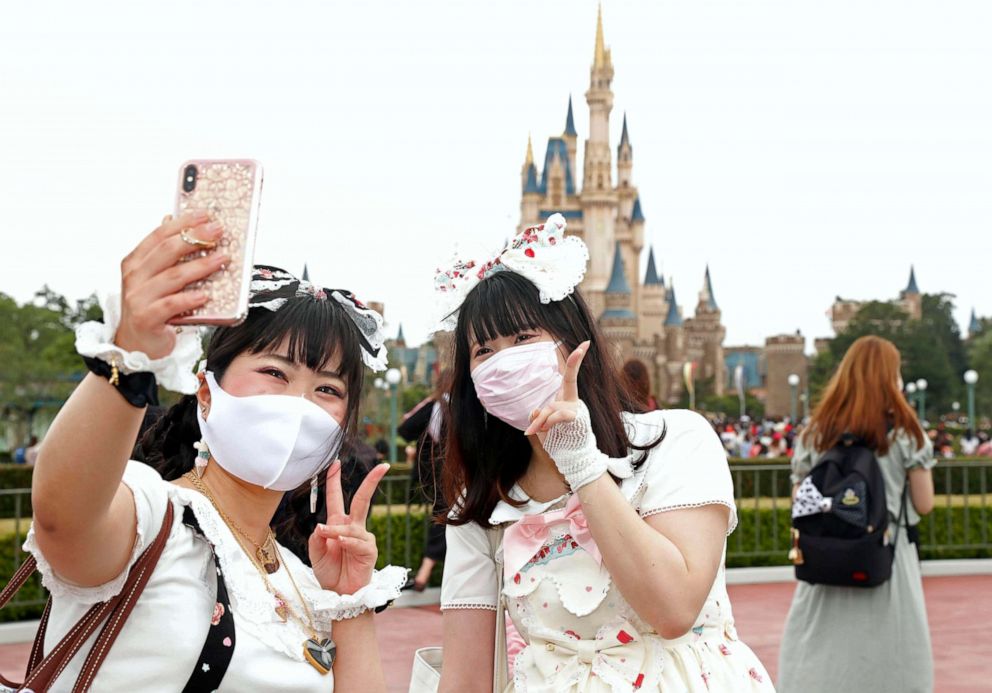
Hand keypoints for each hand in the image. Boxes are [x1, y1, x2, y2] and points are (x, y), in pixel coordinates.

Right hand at [114, 212, 228, 358]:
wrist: (136, 346)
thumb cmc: (152, 308)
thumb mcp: (156, 279)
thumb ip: (166, 255)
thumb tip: (174, 220)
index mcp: (136, 262)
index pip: (159, 235)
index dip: (183, 223)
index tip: (206, 214)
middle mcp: (134, 277)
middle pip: (166, 251)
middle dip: (195, 238)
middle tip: (218, 231)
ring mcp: (138, 298)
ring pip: (172, 277)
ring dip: (200, 266)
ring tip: (223, 259)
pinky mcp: (146, 318)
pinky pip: (171, 305)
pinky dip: (190, 298)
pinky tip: (206, 294)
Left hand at [309, 460, 389, 594]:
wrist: (339, 593)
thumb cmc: (329, 571)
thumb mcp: (315, 552)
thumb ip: (317, 537)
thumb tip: (322, 525)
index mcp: (338, 523)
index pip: (337, 497)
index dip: (335, 480)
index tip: (336, 463)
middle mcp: (353, 527)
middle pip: (362, 499)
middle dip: (372, 482)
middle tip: (383, 466)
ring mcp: (363, 537)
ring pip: (351, 526)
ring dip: (337, 530)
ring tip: (326, 536)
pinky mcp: (369, 550)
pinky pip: (358, 541)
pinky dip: (347, 541)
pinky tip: (341, 542)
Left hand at [523, 340, 589, 441]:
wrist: (572, 457)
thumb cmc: (557, 440)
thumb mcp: (542, 426)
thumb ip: (538, 416)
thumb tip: (535, 411)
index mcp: (565, 398)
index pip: (568, 375)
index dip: (575, 360)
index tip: (585, 343)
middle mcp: (572, 400)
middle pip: (570, 378)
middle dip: (576, 360)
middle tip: (585, 344)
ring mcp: (575, 408)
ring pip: (552, 406)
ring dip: (540, 420)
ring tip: (533, 431)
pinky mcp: (576, 418)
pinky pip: (558, 415)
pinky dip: (547, 422)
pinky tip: (542, 430)